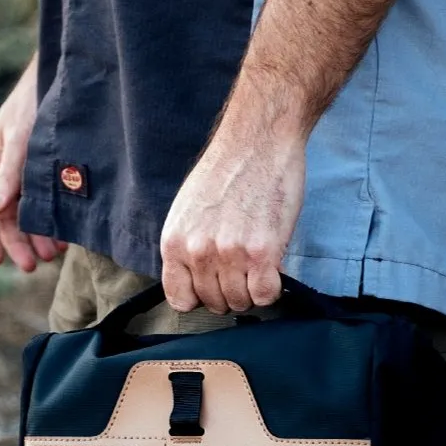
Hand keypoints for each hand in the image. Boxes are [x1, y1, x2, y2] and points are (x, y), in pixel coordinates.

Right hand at [0, 55, 65, 271]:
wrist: (68, 74)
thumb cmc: (36, 99)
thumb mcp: (21, 137)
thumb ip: (9, 174)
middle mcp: (7, 173)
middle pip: (6, 219)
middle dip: (18, 243)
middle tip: (33, 265)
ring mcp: (29, 174)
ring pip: (28, 216)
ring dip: (37, 237)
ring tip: (53, 254)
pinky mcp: (51, 173)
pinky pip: (48, 205)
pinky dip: (53, 222)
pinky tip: (65, 236)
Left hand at [159, 114, 306, 313]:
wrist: (256, 142)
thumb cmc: (224, 173)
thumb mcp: (186, 212)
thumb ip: (186, 248)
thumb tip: (195, 281)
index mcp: (174, 243)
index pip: (181, 300)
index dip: (199, 297)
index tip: (213, 286)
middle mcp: (198, 252)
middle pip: (214, 303)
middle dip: (229, 293)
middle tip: (242, 270)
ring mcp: (230, 254)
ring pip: (240, 302)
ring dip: (251, 291)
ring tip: (257, 266)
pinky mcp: (263, 252)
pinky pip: (265, 295)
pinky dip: (271, 289)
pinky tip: (271, 269)